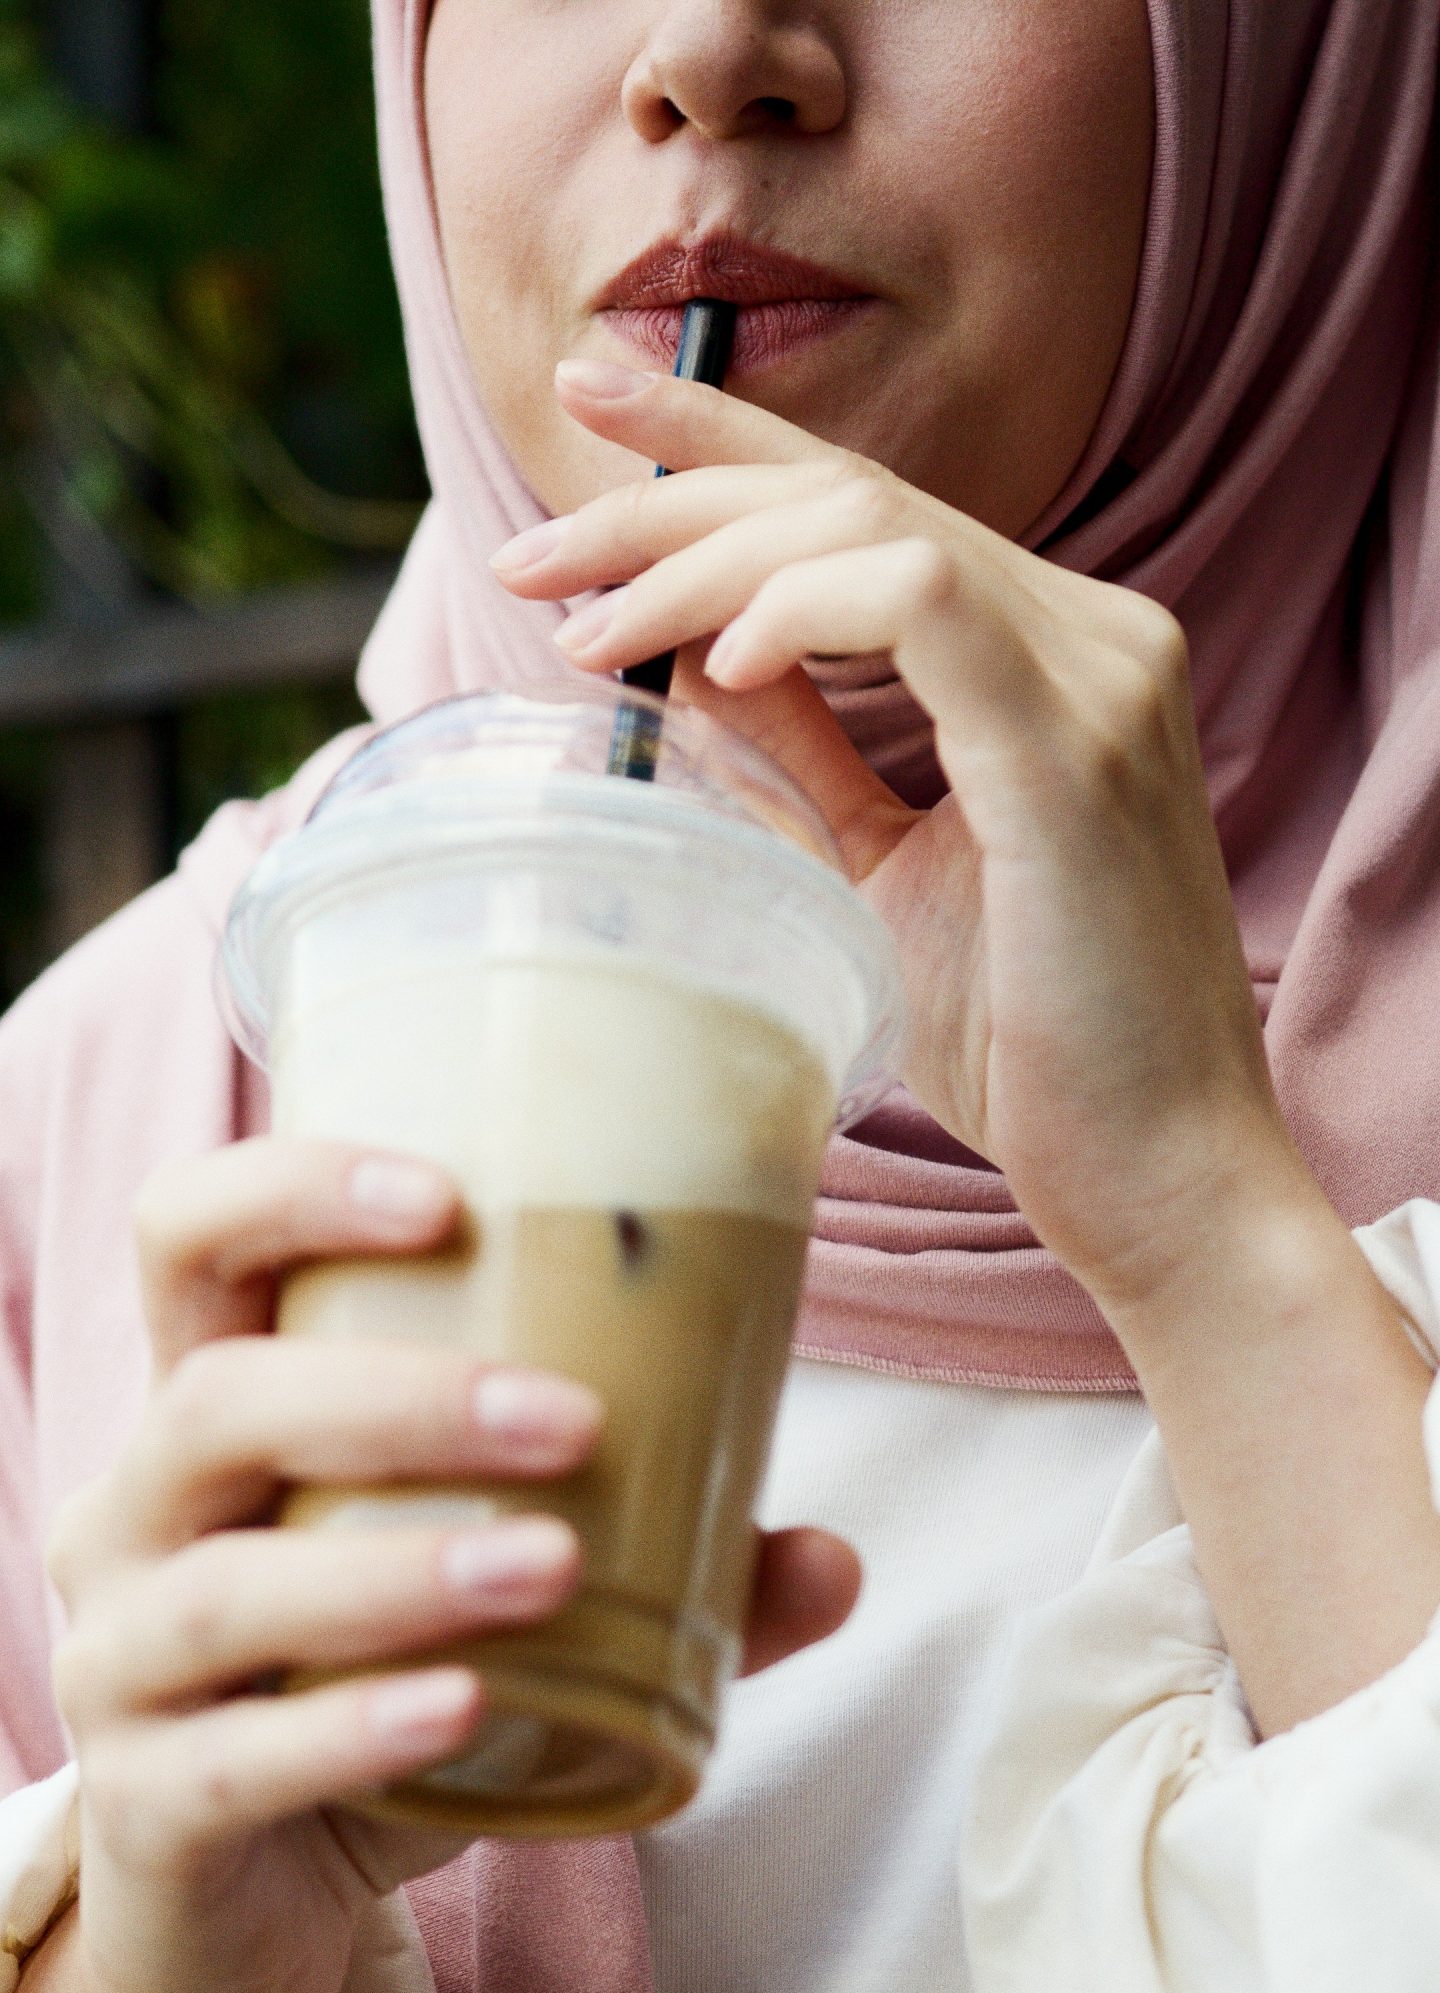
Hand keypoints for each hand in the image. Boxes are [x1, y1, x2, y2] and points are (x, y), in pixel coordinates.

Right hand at [45, 1138, 857, 1992]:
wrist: (243, 1925)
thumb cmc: (363, 1712)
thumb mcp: (492, 1624)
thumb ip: (659, 1582)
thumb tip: (833, 1558)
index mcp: (209, 1421)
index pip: (190, 1242)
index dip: (291, 1189)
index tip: (450, 1197)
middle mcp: (131, 1520)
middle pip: (214, 1403)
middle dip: (398, 1396)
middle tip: (568, 1422)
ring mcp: (114, 1668)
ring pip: (225, 1587)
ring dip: (399, 1567)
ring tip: (553, 1567)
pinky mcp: (139, 1811)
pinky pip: (229, 1762)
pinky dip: (352, 1730)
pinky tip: (459, 1711)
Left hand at [493, 360, 1299, 1318]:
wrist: (1157, 1174)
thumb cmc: (1030, 1045)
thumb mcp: (882, 876)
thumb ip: (808, 764)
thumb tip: (694, 672)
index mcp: (1047, 655)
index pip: (866, 506)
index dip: (721, 442)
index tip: (590, 409)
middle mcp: (1091, 635)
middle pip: (851, 494)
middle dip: (667, 499)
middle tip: (529, 551)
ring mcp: (1098, 680)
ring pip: (869, 527)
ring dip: (701, 564)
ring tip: (589, 635)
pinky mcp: (1076, 750)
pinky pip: (920, 605)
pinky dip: (800, 611)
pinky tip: (718, 664)